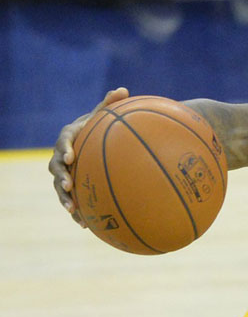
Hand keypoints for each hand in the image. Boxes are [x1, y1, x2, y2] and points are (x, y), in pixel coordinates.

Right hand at [49, 87, 128, 224]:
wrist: (93, 139)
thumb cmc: (100, 125)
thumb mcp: (104, 114)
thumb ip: (111, 103)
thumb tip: (123, 90)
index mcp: (69, 137)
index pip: (64, 142)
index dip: (64, 149)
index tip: (70, 157)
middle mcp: (62, 155)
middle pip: (55, 168)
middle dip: (61, 177)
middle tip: (68, 185)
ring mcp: (65, 172)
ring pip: (60, 187)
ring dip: (64, 199)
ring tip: (72, 211)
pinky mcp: (72, 186)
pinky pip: (72, 199)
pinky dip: (77, 212)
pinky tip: (86, 226)